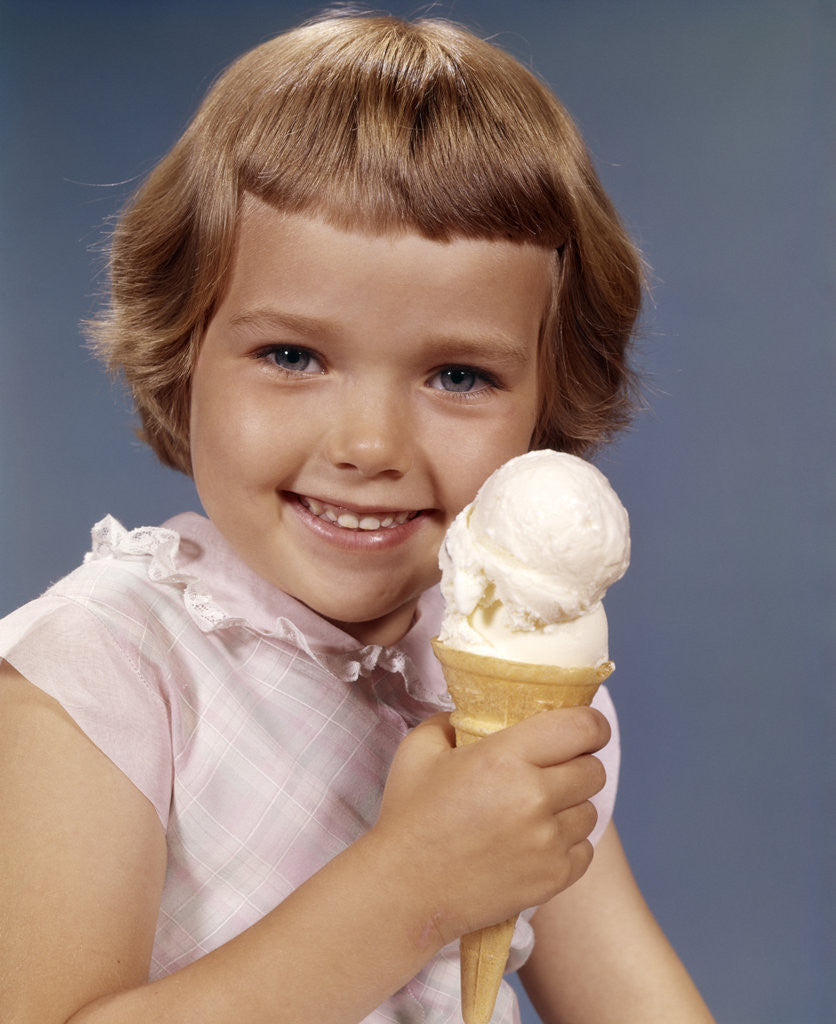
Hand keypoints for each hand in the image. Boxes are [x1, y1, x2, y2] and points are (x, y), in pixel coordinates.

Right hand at [372, 707, 609, 944]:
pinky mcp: (552, 878)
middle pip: (593, 770)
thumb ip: (451, 720)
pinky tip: (536, 841)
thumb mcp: (419, 749)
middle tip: (551, 770)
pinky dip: (568, 844)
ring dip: (571, 806)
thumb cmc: (409, 817)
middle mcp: (534, 798)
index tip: (585, 729)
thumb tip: (475, 713)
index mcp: (504, 757)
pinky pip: (584, 850)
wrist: (404, 891)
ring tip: (536, 810)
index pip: (581, 727)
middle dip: (577, 764)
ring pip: (590, 811)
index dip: (591, 724)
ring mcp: (547, 842)